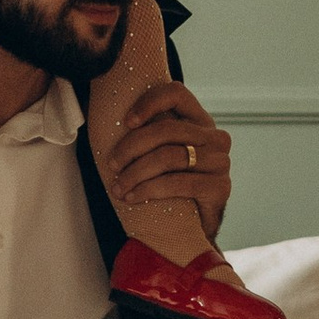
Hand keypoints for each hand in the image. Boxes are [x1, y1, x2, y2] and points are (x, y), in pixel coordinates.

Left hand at [94, 82, 230, 235]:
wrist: (193, 225)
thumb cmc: (169, 184)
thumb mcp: (160, 152)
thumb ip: (147, 132)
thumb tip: (98, 107)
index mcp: (199, 120)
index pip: (176, 93)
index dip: (149, 102)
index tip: (126, 122)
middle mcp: (215, 137)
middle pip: (167, 129)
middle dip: (132, 147)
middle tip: (112, 164)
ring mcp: (220, 162)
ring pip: (169, 157)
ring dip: (136, 173)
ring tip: (118, 187)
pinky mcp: (220, 188)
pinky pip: (179, 183)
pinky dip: (149, 190)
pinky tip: (133, 197)